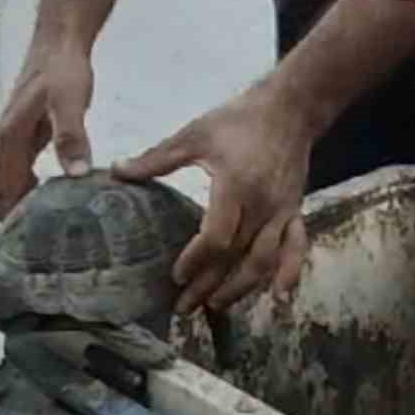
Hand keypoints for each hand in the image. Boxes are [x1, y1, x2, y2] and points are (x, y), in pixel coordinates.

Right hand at [0, 37, 94, 219]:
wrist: (60, 39)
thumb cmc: (63, 68)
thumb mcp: (70, 101)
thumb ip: (71, 137)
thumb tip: (75, 175)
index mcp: (11, 135)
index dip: (5, 213)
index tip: (23, 237)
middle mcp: (7, 137)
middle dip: (6, 212)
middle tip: (34, 237)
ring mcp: (16, 132)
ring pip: (5, 175)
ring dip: (17, 198)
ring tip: (43, 222)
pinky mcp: (29, 127)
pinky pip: (20, 164)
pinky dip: (28, 183)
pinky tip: (53, 191)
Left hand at [113, 84, 310, 311]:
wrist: (290, 107)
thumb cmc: (238, 119)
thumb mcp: (194, 134)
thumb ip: (156, 158)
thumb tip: (117, 172)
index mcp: (235, 186)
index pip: (216, 237)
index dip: (195, 260)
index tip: (175, 275)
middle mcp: (262, 205)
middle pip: (236, 257)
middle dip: (209, 286)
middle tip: (183, 308)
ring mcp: (282, 210)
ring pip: (263, 260)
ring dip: (240, 288)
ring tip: (215, 306)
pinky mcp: (296, 210)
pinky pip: (296, 247)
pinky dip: (289, 272)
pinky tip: (279, 296)